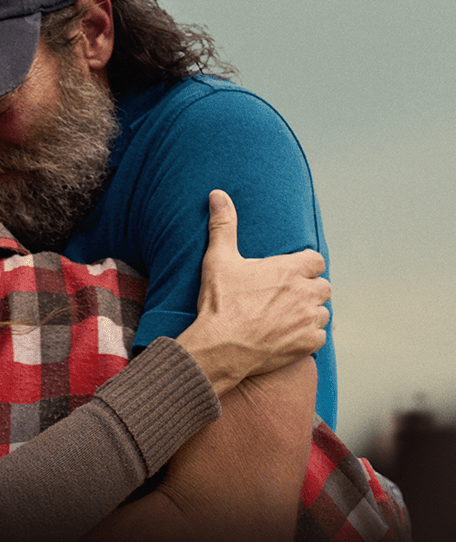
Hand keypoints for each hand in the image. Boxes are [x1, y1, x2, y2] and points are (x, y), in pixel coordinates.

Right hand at [177, 190, 329, 395]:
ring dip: (309, 313)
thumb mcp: (218, 259)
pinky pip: (319, 336)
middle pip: (323, 287)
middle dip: (308, 290)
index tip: (288, 273)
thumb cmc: (220, 302)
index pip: (316, 260)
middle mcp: (306, 293)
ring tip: (286, 317)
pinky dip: (307, 336)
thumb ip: (223, 225)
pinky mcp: (309, 343)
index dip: (304, 266)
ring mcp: (309, 320)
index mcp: (290, 270)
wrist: (221, 346)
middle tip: (284, 297)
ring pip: (323, 312)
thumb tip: (218, 195)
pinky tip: (288, 336)